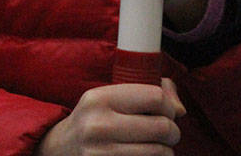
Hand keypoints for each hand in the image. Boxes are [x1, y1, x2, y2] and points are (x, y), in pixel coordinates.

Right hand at [35, 80, 184, 155]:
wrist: (60, 150)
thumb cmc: (94, 118)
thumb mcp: (111, 96)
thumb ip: (149, 91)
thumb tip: (180, 110)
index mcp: (100, 98)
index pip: (154, 97)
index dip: (169, 105)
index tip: (167, 111)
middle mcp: (98, 126)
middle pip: (161, 127)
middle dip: (173, 131)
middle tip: (169, 133)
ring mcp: (100, 155)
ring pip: (158, 153)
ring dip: (166, 152)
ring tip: (160, 148)